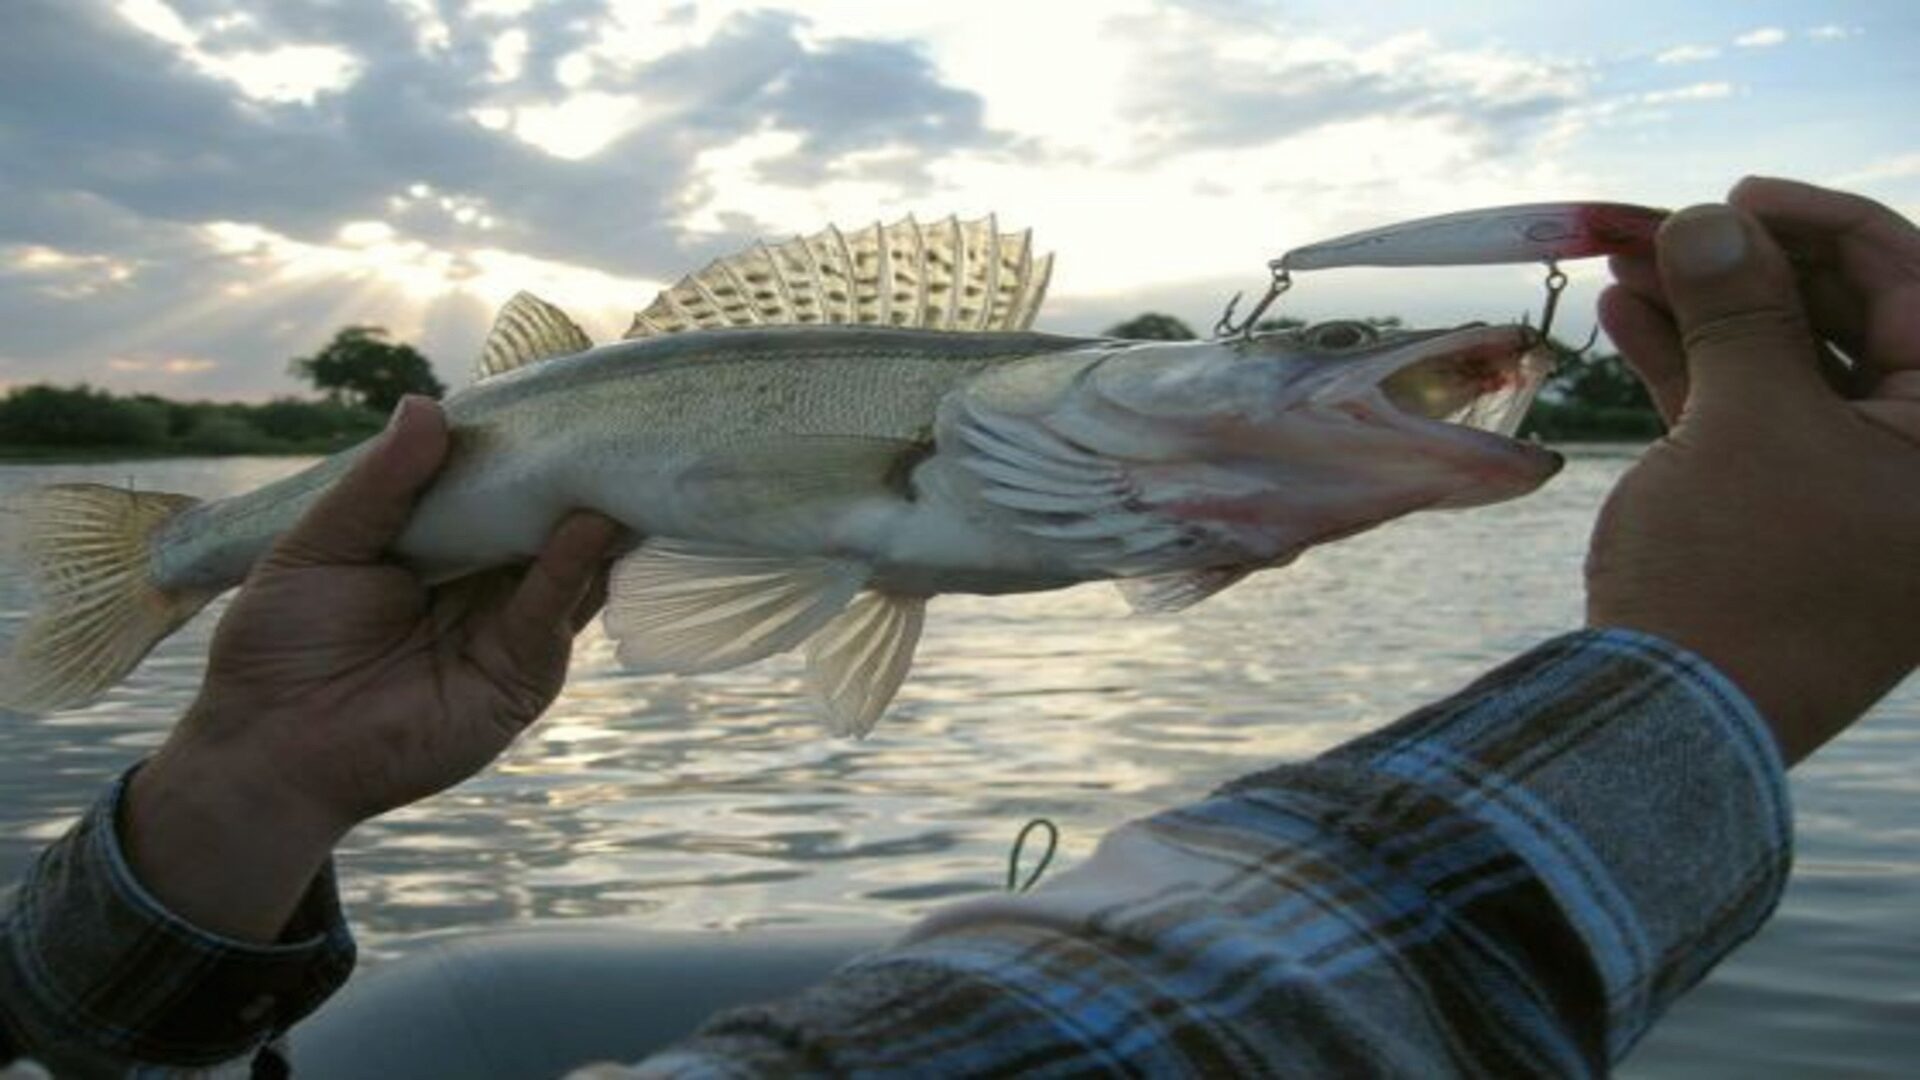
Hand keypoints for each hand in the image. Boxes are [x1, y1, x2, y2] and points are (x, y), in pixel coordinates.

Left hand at [125, 397, 622, 940]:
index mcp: (442, 548)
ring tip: (614, 463)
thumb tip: (428, 405)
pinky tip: (586, 526)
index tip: (559, 399)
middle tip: (612, 421)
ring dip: (595, 516)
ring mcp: (511, 630)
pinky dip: (574, 568)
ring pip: (570, 563)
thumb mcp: (324, 544)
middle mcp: (488, 585)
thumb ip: (382, 483)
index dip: (527, 449)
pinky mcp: (523, 675)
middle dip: (579, 476)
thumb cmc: (283, 644)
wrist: (270, 746)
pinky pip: (554, 614)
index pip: (500, 489)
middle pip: (550, 522)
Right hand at [1588, 178, 1919, 763]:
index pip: (1916, 288)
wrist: (1672, 715)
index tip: (1739, 194)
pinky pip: (1740, 413)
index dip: (1825, 227)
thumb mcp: (1750, 422)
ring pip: (1780, 364)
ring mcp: (1841, 487)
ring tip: (1625, 259)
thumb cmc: (1742, 571)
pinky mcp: (1774, 510)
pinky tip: (1624, 315)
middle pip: (1842, 321)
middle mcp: (1912, 457)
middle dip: (1748, 265)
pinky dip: (1686, 364)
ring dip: (1705, 307)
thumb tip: (1709, 218)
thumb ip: (1739, 309)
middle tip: (1668, 226)